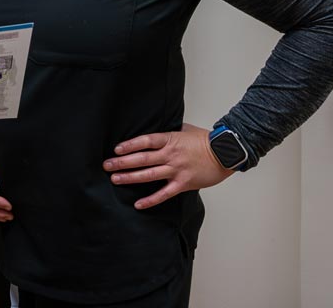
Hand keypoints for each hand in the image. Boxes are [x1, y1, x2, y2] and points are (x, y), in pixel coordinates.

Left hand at [103, 122, 233, 209]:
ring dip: (130, 177)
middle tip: (107, 165)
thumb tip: (154, 134)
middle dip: (122, 162)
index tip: (116, 149)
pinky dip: (151, 200)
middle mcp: (171, 154)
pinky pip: (164, 193)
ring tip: (115, 179)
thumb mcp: (184, 129)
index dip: (129, 145)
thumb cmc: (205, 140)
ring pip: (149, 174)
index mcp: (170, 139)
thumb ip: (168, 133)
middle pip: (142, 158)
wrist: (225, 153)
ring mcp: (176, 169)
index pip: (145, 141)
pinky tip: (138, 204)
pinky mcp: (183, 183)